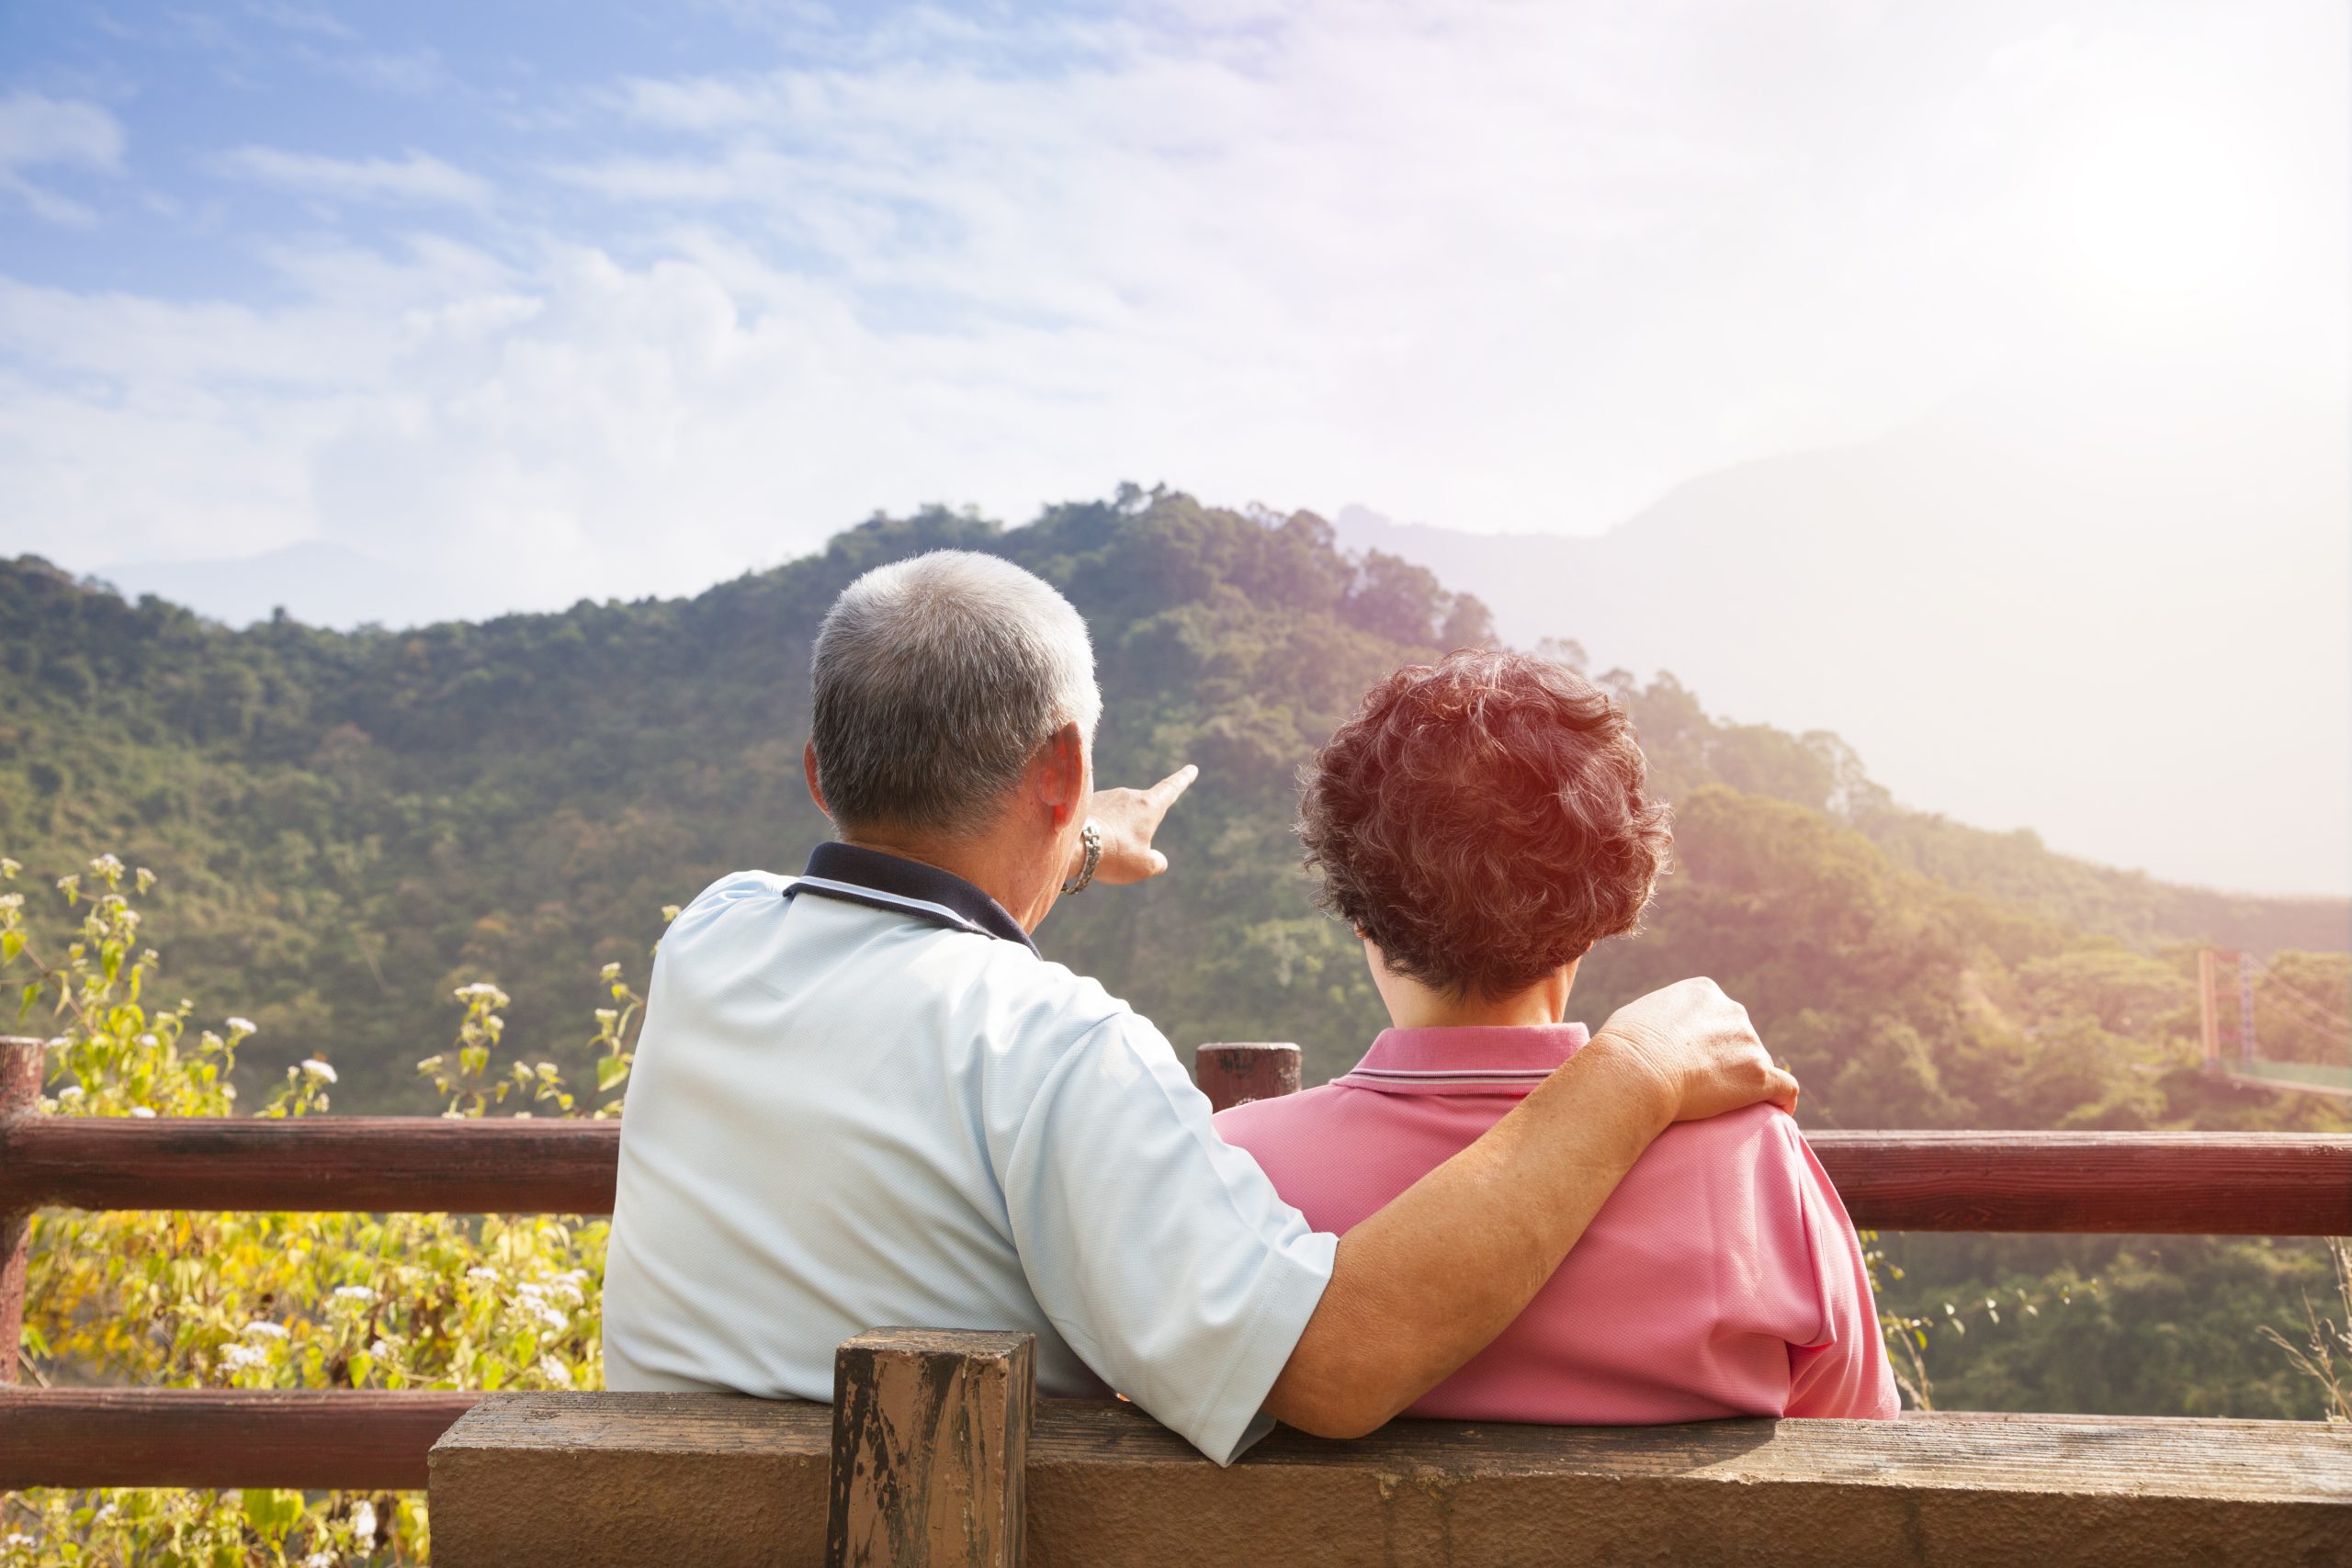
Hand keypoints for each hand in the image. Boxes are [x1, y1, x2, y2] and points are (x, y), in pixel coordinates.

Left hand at [1080, 764, 1198, 885]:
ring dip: (1113, 834)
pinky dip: (1097, 832)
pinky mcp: (1085, 803)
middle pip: (1139, 812)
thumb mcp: (1144, 866)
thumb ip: (1157, 862)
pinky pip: (1097, 819)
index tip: (1191, 769)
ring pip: (1116, 818)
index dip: (1183, 780)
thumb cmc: (1115, 855)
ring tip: (1100, 853)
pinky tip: (1086, 846)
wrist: (1072, 846)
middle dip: (1135, 831)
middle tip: (1123, 853)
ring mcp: (1105, 797)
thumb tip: (1157, 860)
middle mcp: (1128, 795)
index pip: (1170, 789)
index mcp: (1148, 806)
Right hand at [1590, 977, 1797, 1123]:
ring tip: (1720, 1106)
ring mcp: (1749, 1043)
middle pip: (1739, 1039)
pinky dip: (1783, 1100)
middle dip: (1727, 1060)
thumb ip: (1661, 1018)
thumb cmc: (1623, 1047)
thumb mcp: (1639, 1014)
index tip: (1692, 1061)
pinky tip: (1778, 1111)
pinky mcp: (1758, 1076)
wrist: (1634, 1072)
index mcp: (1704, 992)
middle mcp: (1733, 1010)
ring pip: (1756, 1064)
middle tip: (1701, 1087)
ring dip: (1743, 1082)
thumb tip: (1656, 1033)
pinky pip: (1785, 1088)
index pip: (1718, 1016)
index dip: (1707, 1041)